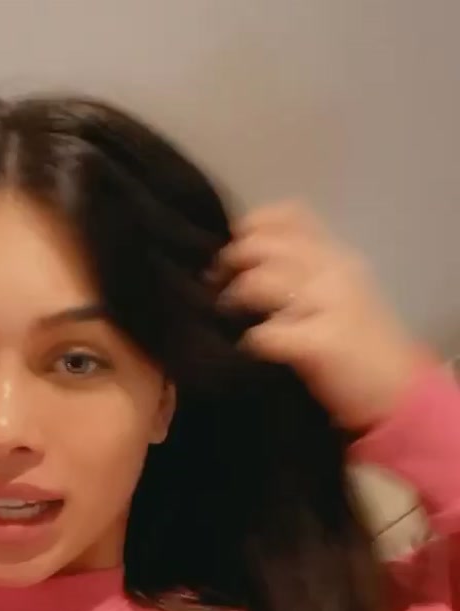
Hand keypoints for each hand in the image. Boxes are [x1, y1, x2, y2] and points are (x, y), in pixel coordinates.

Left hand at [216, 201, 420, 431]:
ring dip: (235, 296)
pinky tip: (250, 348)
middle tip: (215, 283)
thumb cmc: (360, 348)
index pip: (290, 215)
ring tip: (226, 313)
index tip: (230, 247)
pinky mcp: (322, 342)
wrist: (399, 392)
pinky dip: (252, 340)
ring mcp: (331, 303)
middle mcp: (335, 270)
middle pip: (266, 245)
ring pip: (262, 281)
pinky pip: (268, 333)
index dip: (252, 226)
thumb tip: (246, 261)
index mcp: (337, 255)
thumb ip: (303, 274)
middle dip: (231, 261)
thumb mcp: (337, 296)